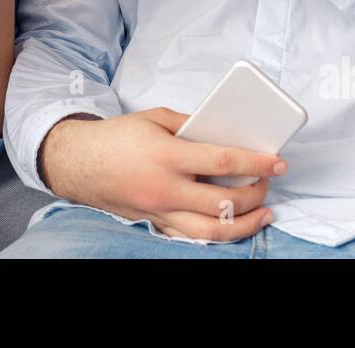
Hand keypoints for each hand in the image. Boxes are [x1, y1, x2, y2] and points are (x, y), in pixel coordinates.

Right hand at [39, 108, 285, 241]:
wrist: (78, 163)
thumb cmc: (116, 138)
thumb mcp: (154, 118)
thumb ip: (190, 124)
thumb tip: (222, 132)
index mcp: (166, 156)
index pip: (223, 161)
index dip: (255, 163)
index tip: (277, 162)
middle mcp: (165, 189)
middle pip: (224, 202)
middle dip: (255, 194)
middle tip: (268, 182)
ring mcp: (160, 211)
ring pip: (211, 231)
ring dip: (244, 225)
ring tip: (262, 213)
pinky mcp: (154, 223)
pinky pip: (191, 237)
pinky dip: (216, 235)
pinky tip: (231, 225)